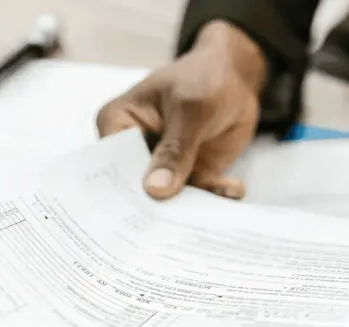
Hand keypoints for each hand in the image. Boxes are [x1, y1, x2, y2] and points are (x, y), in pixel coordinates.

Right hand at [96, 20, 267, 199]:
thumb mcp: (190, 109)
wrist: (237, 79)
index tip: (137, 212)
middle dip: (153, 208)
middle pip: (135, 188)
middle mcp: (134, 150)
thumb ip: (174, 149)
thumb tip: (155, 190)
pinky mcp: (188, 176)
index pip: (111, 163)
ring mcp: (161, 166)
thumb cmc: (203, 78)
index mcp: (117, 123)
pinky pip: (198, 195)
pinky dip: (214, 197)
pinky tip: (234, 190)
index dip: (121, 190)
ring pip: (167, 199)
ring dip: (187, 208)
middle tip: (169, 228)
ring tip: (206, 214)